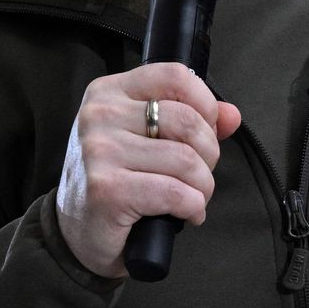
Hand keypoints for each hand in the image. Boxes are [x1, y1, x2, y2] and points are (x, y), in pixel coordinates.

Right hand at [56, 63, 242, 277]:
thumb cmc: (114, 181)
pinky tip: (186, 214)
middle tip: (198, 175)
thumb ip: (190, 120)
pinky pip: (176, 193)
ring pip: (186, 160)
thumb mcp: (145, 140)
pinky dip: (193, 207)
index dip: (205, 104)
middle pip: (188, 121)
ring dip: (203, 187)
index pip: (174, 75)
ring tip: (193, 198)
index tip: (207, 132)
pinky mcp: (108, 189)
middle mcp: (100, 115)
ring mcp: (100, 151)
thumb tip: (232, 115)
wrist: (77, 232)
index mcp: (108, 92)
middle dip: (209, 154)